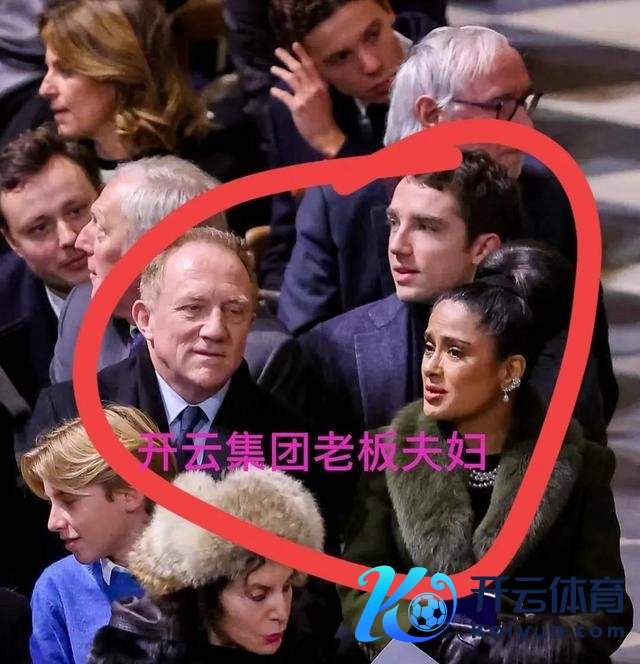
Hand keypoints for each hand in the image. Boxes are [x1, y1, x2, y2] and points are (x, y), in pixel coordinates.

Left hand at [270, 42, 345, 157]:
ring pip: (290, 79)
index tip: (294, 44)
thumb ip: (315, 87)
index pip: (310, 65)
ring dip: (280, 72)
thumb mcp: (324, 98)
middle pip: (298, 69)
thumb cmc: (325, 117)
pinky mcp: (296, 107)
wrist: (325, 134)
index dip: (302, 54)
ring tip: (273, 68)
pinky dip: (277, 93)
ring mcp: (304, 97)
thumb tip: (305, 77)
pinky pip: (284, 96)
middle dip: (287, 58)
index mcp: (321, 85)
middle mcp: (313, 88)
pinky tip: (273, 90)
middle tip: (277, 50)